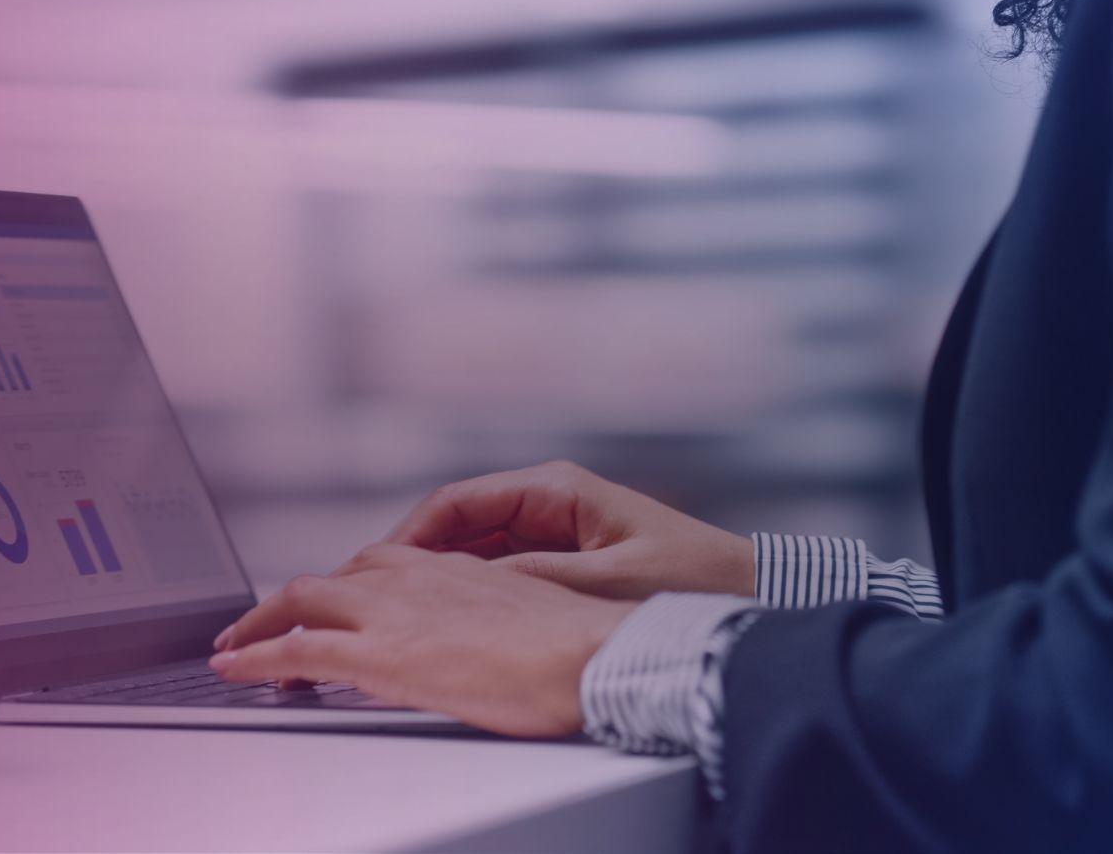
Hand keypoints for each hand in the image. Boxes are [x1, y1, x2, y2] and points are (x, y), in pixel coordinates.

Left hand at [211, 544, 635, 736]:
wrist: (593, 656)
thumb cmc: (582, 650)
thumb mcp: (531, 621)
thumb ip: (491, 624)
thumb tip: (481, 644)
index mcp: (457, 569)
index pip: (384, 566)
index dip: (348, 587)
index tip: (332, 605)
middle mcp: (418, 577)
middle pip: (338, 576)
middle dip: (295, 600)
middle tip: (265, 624)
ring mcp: (393, 610)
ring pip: (304, 600)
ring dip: (262, 623)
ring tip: (236, 647)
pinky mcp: (378, 652)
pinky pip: (296, 648)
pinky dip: (256, 657)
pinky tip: (234, 669)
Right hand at [372, 460, 753, 599]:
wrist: (744, 587)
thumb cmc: (690, 577)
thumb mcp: (605, 582)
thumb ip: (536, 581)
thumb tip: (466, 589)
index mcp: (555, 490)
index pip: (456, 502)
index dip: (409, 536)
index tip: (375, 571)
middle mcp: (547, 501)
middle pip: (456, 526)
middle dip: (411, 560)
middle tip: (368, 598)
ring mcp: (552, 529)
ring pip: (472, 551)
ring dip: (435, 579)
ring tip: (396, 614)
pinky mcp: (562, 558)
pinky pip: (499, 571)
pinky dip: (469, 593)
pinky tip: (445, 622)